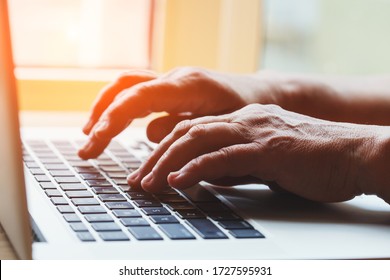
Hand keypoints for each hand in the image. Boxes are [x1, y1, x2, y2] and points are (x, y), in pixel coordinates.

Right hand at [79, 67, 279, 158]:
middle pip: (125, 89)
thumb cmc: (247, 111)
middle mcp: (175, 78)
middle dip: (101, 118)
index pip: (137, 97)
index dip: (111, 120)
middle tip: (87, 150)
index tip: (94, 142)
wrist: (260, 93)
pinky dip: (121, 108)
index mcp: (187, 85)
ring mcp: (172, 80)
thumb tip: (150, 135)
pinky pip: (138, 92)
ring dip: (105, 109)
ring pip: (127, 86)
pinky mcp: (171, 88)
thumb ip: (185, 130)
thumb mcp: (222, 126)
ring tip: (90, 135)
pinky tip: (112, 124)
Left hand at [128, 104, 381, 202]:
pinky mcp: (269, 149)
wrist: (355, 154)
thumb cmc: (313, 159)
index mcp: (243, 120)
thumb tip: (207, 176)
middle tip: (138, 180)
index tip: (148, 171)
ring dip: (168, 163)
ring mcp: (256, 132)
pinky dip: (196, 168)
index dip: (166, 150)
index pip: (193, 130)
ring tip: (149, 184)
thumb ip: (235, 164)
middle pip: (187, 133)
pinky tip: (178, 180)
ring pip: (198, 140)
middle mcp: (245, 120)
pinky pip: (224, 157)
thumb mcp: (264, 160)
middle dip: (157, 157)